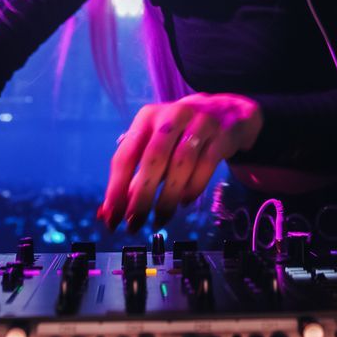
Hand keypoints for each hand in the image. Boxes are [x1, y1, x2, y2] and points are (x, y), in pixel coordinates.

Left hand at [97, 94, 262, 231]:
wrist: (227, 112)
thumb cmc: (182, 134)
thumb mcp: (156, 147)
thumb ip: (135, 177)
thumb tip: (109, 212)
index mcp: (147, 118)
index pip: (126, 155)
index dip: (116, 189)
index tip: (111, 217)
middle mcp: (172, 115)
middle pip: (153, 158)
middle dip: (142, 196)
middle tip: (135, 223)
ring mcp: (200, 122)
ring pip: (182, 162)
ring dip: (168, 197)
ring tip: (160, 219)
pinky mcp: (223, 133)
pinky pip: (207, 164)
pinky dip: (193, 187)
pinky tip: (184, 202)